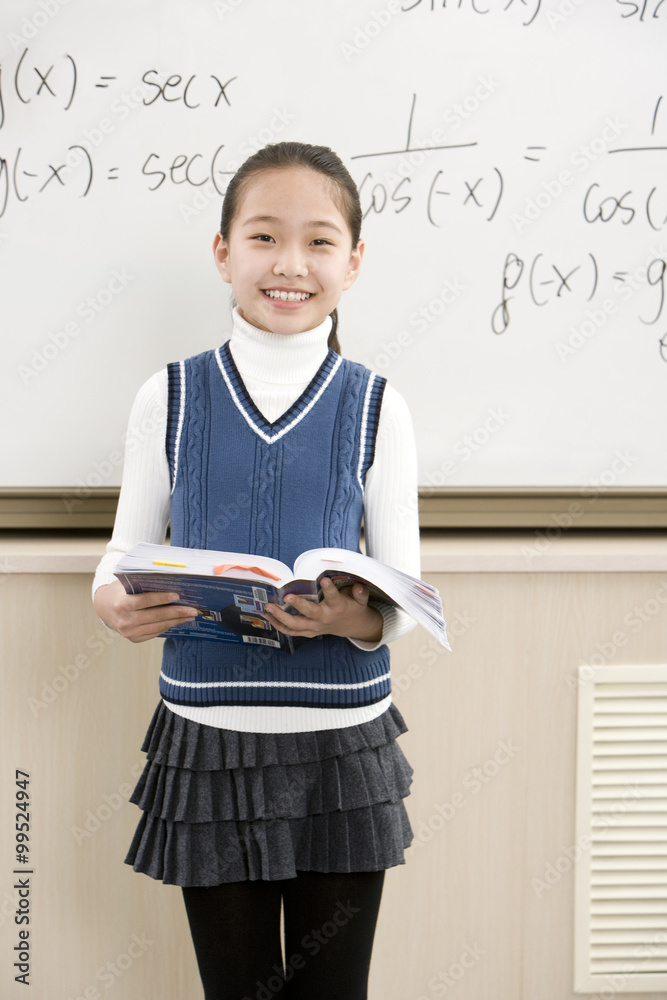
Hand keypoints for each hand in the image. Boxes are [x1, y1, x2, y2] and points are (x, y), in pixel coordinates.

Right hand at [93, 579, 197, 642]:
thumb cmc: (121, 591)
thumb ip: (143, 583)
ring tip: (190, 615)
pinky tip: (178, 621)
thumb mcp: (127, 584)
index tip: (177, 596)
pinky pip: (155, 633)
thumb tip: (170, 581)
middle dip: (176, 613)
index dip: (161, 598)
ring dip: (176, 621)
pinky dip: (167, 626)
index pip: (144, 601)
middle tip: (192, 610)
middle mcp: (124, 620)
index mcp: (121, 604)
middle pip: (154, 616)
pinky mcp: (134, 639)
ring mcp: (128, 632)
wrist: (104, 607)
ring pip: (157, 627)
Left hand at [263, 577, 382, 643]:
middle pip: (310, 613)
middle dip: (298, 605)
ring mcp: (315, 627)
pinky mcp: (308, 632)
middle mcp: (324, 618)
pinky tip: (268, 617)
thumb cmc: (353, 607)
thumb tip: (358, 585)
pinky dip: (279, 626)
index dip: (329, 589)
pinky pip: (291, 632)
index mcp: (338, 607)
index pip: (334, 597)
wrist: (351, 626)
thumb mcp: (360, 599)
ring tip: (268, 607)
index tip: (324, 579)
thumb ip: (360, 593)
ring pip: (296, 625)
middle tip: (286, 597)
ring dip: (281, 617)